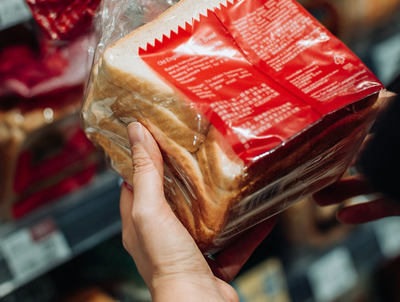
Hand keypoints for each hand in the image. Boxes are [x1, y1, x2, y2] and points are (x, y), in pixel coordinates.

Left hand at [120, 122, 273, 300]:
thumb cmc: (167, 264)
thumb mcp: (151, 209)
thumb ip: (146, 172)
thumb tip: (135, 132)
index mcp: (139, 225)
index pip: (135, 184)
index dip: (144, 158)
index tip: (157, 134)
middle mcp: (162, 239)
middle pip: (174, 200)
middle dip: (188, 177)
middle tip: (203, 149)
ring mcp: (189, 253)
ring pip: (206, 222)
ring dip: (220, 203)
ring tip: (233, 176)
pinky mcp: (216, 267)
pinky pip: (236, 244)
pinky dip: (250, 229)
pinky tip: (264, 212)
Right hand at [312, 90, 399, 223]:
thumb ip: (382, 108)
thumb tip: (352, 106)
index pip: (365, 121)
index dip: (341, 127)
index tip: (317, 132)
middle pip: (359, 157)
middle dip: (333, 165)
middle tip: (308, 170)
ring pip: (367, 184)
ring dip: (341, 191)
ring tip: (316, 198)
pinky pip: (384, 208)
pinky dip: (365, 213)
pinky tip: (343, 216)